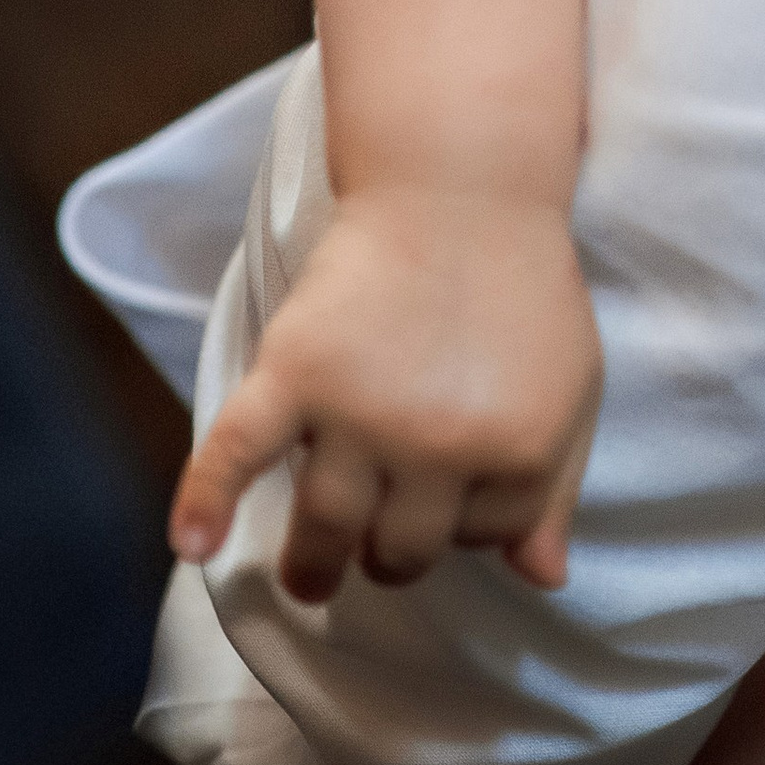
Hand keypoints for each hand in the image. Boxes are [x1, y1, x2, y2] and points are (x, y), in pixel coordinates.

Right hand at [169, 182, 602, 603]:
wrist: (461, 183)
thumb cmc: (521, 286)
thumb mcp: (571, 385)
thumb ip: (557, 487)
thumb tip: (542, 581)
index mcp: (519, 448)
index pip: (486, 539)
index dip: (468, 520)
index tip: (455, 492)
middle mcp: (440, 445)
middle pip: (402, 549)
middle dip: (391, 551)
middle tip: (374, 540)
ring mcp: (362, 411)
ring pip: (326, 528)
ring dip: (312, 565)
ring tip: (306, 574)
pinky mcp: (296, 371)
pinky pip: (239, 451)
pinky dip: (207, 499)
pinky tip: (193, 545)